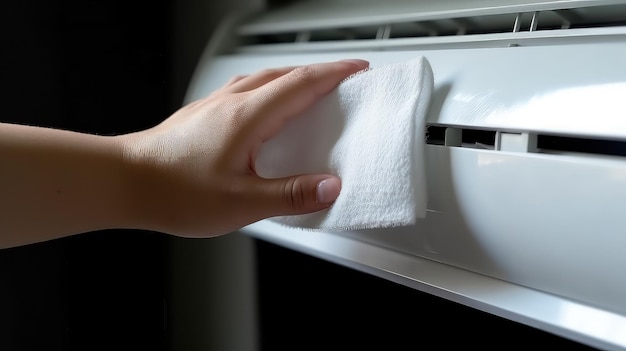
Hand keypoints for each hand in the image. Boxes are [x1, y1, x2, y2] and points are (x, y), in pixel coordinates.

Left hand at [118, 59, 369, 237]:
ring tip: (310, 94)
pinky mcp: (203, 114)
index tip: (359, 70)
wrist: (124, 181)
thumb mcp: (241, 202)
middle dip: (320, 74)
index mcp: (248, 116)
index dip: (336, 74)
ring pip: (263, 79)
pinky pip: (245, 91)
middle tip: (343, 82)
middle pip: (285, 74)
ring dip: (293, 80)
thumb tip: (329, 187)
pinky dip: (268, 92)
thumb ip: (290, 194)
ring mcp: (215, 105)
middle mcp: (231, 102)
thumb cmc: (173, 190)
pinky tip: (265, 112)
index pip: (303, 82)